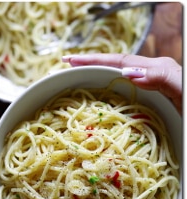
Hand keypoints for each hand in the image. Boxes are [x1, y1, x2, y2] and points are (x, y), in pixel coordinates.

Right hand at [62, 53, 181, 113]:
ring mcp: (149, 85)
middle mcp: (149, 74)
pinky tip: (102, 89)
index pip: (118, 61)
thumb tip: (129, 72)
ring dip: (96, 73)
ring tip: (77, 73)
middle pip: (114, 64)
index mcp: (154, 69)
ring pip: (118, 75)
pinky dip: (109, 86)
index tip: (70, 60)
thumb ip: (160, 76)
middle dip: (90, 62)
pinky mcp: (151, 96)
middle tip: (66, 64)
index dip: (94, 60)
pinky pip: (125, 87)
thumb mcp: (181, 87)